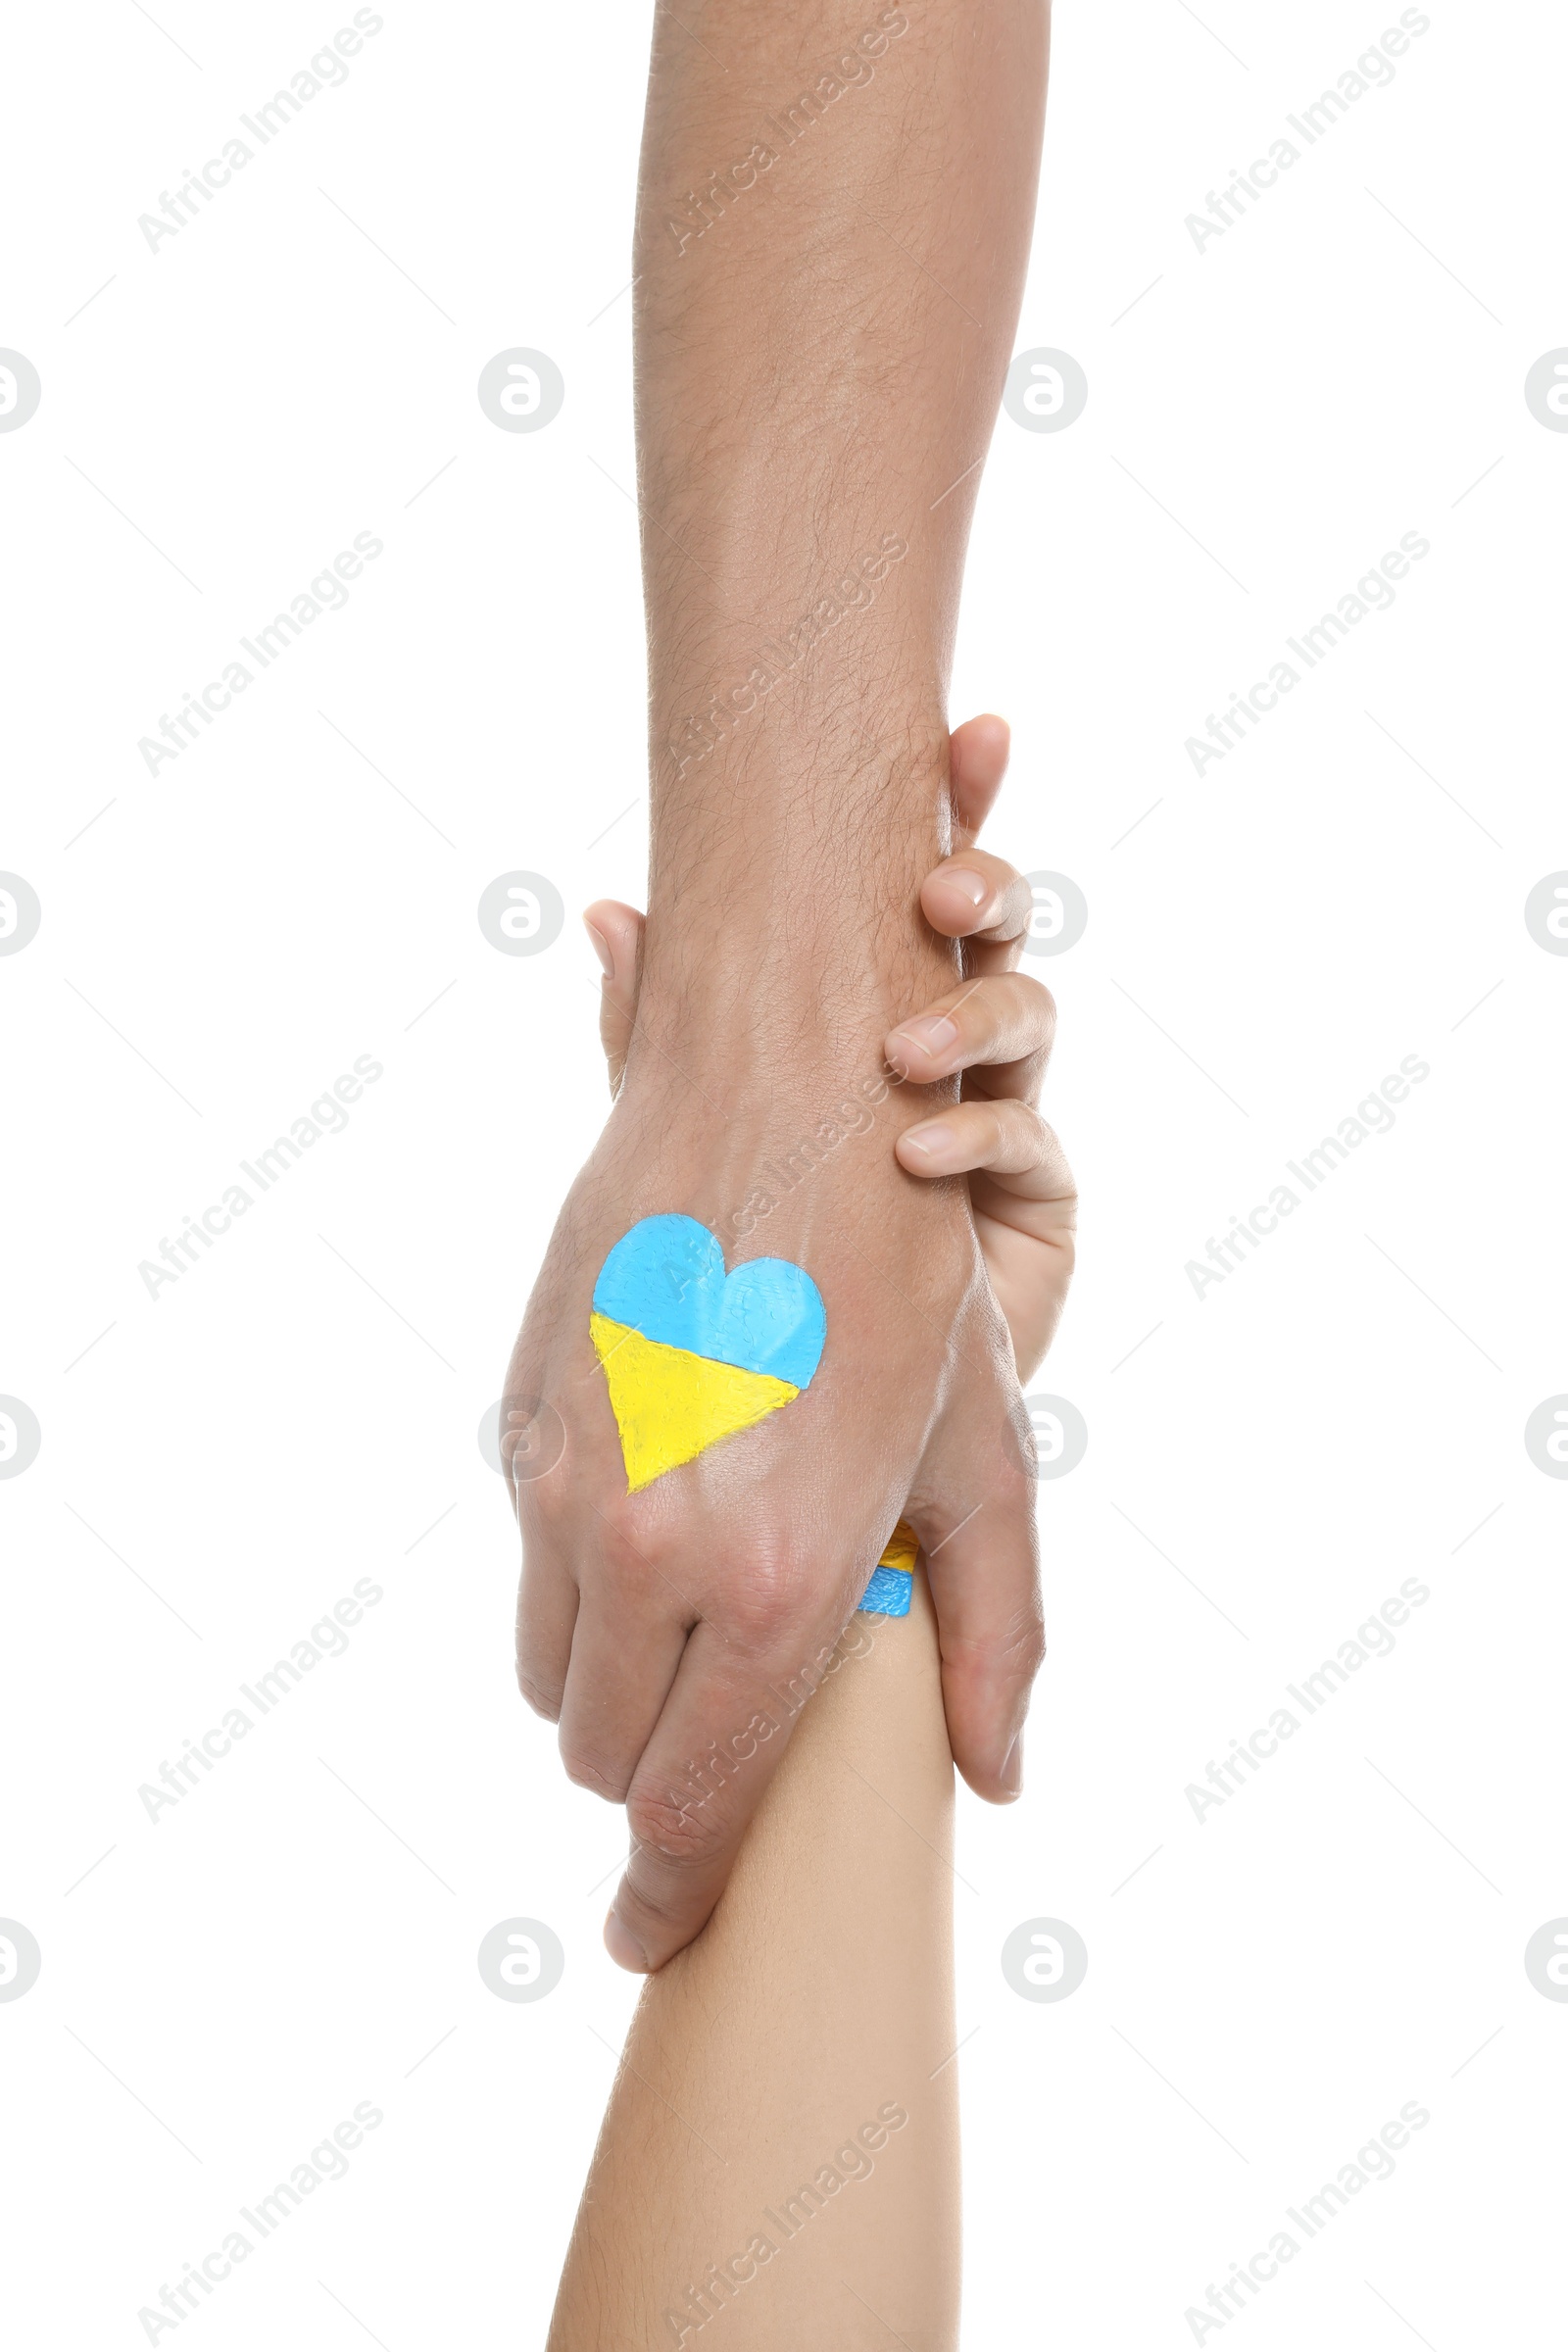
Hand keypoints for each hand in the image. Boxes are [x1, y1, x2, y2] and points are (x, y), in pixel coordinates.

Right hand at [505, 717, 1071, 1971]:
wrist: (775, 1082)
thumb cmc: (903, 1265)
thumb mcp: (980, 1452)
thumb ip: (994, 1634)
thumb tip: (997, 1782)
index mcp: (775, 1581)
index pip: (691, 1809)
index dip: (671, 1897)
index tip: (656, 1941)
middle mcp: (649, 1551)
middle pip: (605, 1757)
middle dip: (659, 1767)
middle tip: (723, 1714)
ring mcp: (563, 1484)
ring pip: (552, 1669)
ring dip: (614, 1673)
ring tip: (699, 1597)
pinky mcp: (517, 1421)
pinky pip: (527, 1561)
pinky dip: (581, 1571)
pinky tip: (658, 1490)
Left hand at [590, 716, 1074, 1380]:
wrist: (802, 1402)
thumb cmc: (751, 1252)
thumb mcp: (689, 1134)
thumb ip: (655, 1034)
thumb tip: (602, 910)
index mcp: (875, 1002)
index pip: (919, 887)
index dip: (963, 804)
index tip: (976, 730)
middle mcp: (949, 1045)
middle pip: (996, 931)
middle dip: (988, 885)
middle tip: (943, 887)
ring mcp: (1000, 1116)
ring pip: (1028, 1016)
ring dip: (977, 1008)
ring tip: (905, 1045)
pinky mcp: (1035, 1204)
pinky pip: (1027, 1143)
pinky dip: (976, 1132)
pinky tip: (918, 1145)